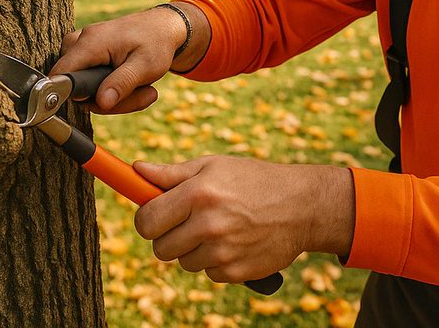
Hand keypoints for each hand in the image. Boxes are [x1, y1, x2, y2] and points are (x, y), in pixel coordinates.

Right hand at [53, 7, 188, 112]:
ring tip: (143, 89)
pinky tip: (132, 85)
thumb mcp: (146, 66)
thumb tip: (101, 103)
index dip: (72, 96)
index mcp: (91, 43)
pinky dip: (111, 90)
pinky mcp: (86, 57)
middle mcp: (79, 43)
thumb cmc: (156, 43)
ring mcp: (81, 49)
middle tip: (142, 95)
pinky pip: (90, 84)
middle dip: (108, 101)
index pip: (61, 76)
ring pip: (84, 90)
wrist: (162, 28)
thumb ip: (123, 83)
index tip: (100, 102)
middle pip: (75, 89)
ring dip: (115, 98)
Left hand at [133, 157, 354, 283]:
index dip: (147, 219)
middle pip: (160, 248)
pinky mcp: (235, 272)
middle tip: (188, 222)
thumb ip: (172, 173)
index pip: (146, 220)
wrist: (302, 206)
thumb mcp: (214, 166)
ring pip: (184, 262)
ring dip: (195, 249)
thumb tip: (136, 170)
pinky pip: (208, 273)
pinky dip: (217, 261)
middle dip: (169, 236)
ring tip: (220, 228)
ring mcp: (222, 251)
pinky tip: (236, 241)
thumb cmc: (254, 180)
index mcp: (198, 193)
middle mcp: (208, 224)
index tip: (154, 216)